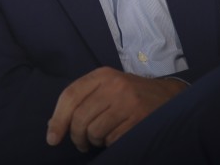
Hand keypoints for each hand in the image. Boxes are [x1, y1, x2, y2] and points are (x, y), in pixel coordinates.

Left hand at [46, 67, 185, 151]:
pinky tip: (116, 136)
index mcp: (102, 75)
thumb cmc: (129, 94)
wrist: (167, 96)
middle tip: (80, 143)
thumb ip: (81, 100)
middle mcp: (114, 86)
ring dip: (94, 141)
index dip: (58, 119)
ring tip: (100, 137)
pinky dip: (110, 143)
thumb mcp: (106, 87)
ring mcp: (128, 102)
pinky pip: (112, 140)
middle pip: (80, 118)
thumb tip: (52, 126)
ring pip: (95, 131)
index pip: (70, 96)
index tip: (52, 138)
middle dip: (76, 136)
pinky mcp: (140, 119)